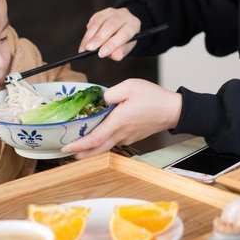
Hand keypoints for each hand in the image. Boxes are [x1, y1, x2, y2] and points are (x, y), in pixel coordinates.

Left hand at [62, 79, 181, 158]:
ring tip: (79, 144)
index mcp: (119, 122)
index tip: (66, 147)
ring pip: (105, 146)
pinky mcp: (132, 136)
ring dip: (91, 148)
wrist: (173, 110)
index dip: (79, 145)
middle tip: (67, 152)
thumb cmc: (154, 97)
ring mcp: (127, 137)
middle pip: (97, 150)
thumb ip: (111, 93)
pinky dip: (103, 142)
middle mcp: (122, 134)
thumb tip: (102, 101)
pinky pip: (114, 142)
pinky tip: (99, 135)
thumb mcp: (130, 86)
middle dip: (81, 154)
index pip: (94, 139)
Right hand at [79, 8, 140, 59]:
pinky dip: (88, 33)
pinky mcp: (100, 13)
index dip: (112, 44)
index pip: (123, 33)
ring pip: (98, 22)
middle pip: (110, 25)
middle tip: (89, 49)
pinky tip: (85, 43)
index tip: (101, 54)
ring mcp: (111, 12)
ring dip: (89, 36)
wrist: (123, 26)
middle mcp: (123, 15)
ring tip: (83, 48)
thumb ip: (121, 51)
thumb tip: (114, 56)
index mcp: (133, 24)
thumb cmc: (125, 40)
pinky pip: (92, 22)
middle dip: (98, 38)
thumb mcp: (126, 47)